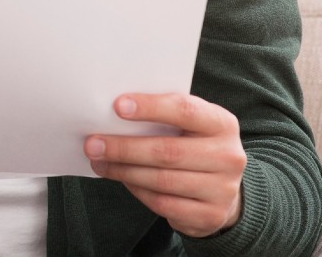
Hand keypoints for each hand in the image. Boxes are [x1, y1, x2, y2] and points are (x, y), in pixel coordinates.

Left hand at [84, 93, 246, 237]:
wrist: (224, 189)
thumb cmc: (195, 145)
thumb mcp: (190, 125)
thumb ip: (163, 117)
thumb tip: (113, 114)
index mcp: (222, 124)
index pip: (185, 110)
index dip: (150, 107)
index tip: (117, 106)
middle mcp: (229, 156)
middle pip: (167, 151)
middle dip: (124, 147)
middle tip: (92, 144)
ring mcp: (222, 189)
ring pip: (162, 180)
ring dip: (124, 171)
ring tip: (100, 162)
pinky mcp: (210, 215)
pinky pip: (163, 203)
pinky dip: (137, 191)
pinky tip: (122, 179)